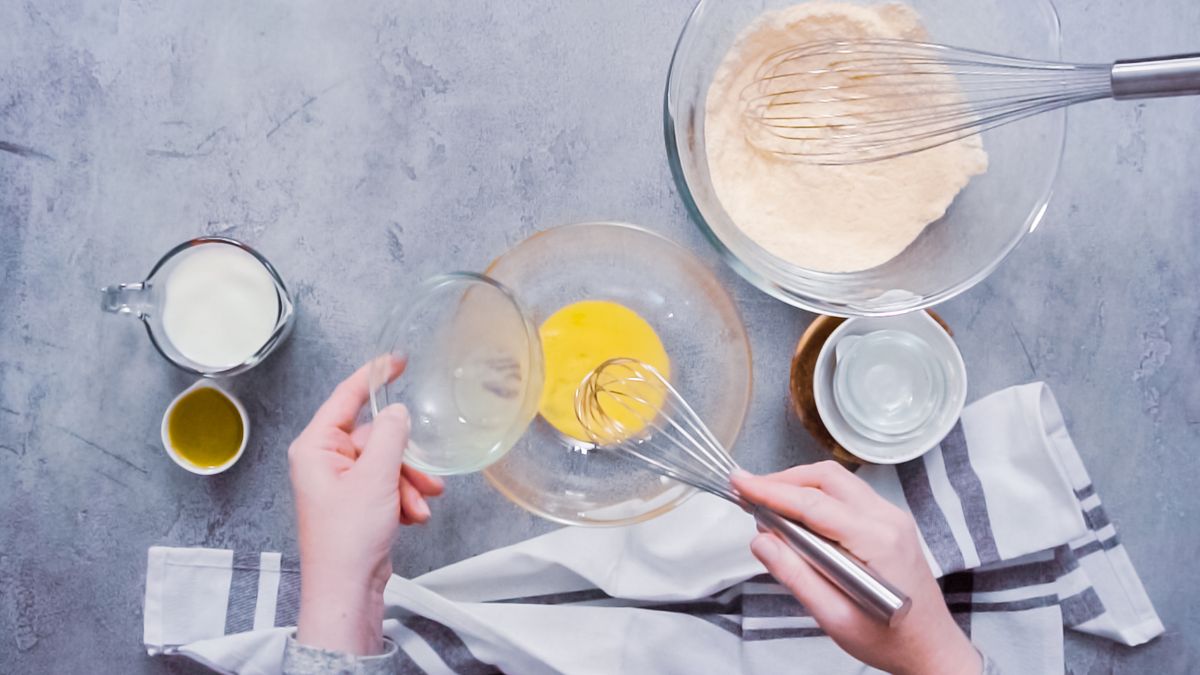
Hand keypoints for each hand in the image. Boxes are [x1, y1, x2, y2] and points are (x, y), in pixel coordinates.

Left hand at [289, 358, 444, 654]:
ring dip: (408, 482)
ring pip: (386, 462)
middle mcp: (324, 460)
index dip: (373, 376)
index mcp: (315, 447)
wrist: (347, 591)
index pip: (345, 397)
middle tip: (425, 478)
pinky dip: (403, 497)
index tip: (398, 360)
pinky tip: (412, 516)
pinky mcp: (355, 503)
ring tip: (420, 505)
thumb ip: (390, 436)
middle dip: (404, 459)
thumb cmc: (348, 538)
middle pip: (374, 437)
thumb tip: (398, 412)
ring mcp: (339, 483)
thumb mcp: (376, 478)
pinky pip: (386, 484)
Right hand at [732, 462, 980, 674]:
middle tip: (749, 493)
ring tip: (767, 505)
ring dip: (799, 486)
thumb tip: (761, 541)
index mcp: (877, 541)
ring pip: (837, 481)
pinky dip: (816, 496)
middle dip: (783, 481)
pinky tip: (797, 517)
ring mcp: (892, 518)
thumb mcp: (834, 617)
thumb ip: (795, 575)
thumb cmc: (889, 640)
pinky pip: (847, 494)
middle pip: (826, 478)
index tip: (740, 483)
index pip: (813, 502)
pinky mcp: (889, 522)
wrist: (931, 648)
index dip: (771, 490)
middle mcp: (888, 520)